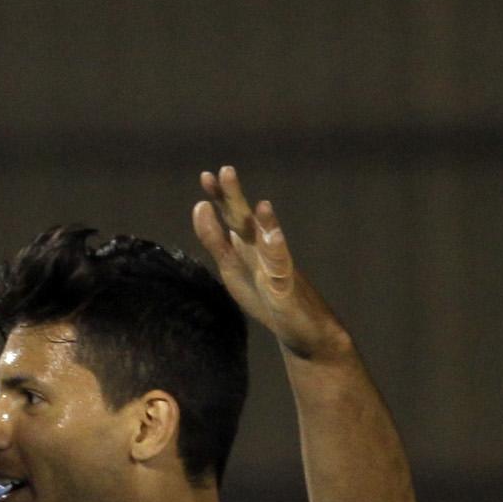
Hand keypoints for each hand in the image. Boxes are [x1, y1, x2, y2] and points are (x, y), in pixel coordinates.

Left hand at [191, 165, 350, 363]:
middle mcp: (263, 250)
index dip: (219, 196)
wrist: (302, 330)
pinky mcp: (286, 290)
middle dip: (237, 199)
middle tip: (226, 171)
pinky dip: (279, 257)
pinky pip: (282, 272)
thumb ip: (215, 239)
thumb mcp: (231, 266)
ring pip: (270, 244)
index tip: (206, 175)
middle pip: (247, 222)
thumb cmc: (264, 295)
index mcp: (247, 244)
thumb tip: (200, 206)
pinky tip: (276, 242)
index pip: (231, 215)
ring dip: (267, 225)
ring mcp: (277, 268)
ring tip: (261, 206)